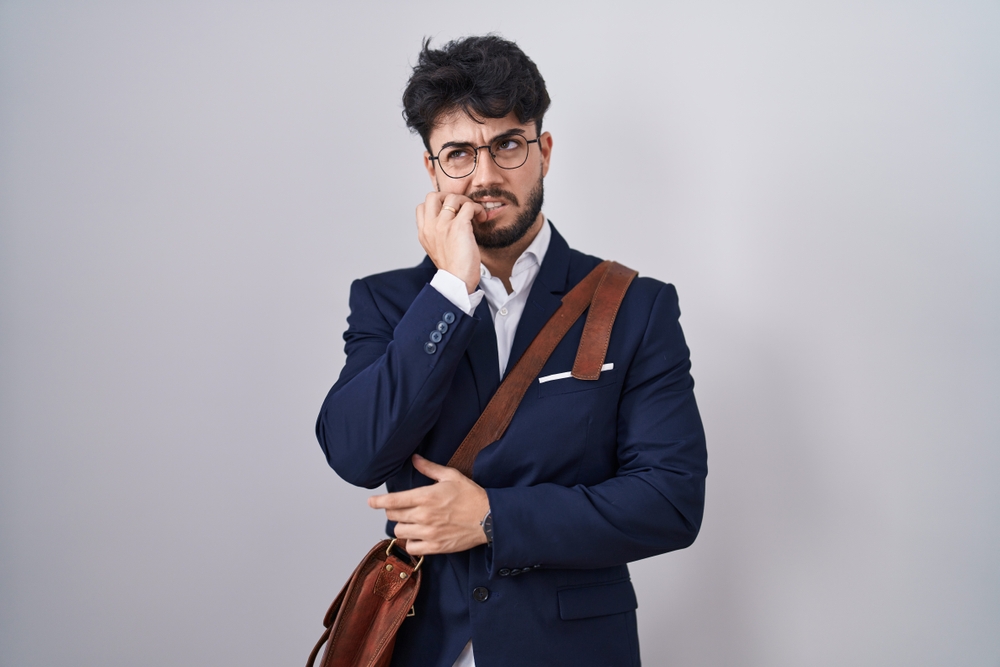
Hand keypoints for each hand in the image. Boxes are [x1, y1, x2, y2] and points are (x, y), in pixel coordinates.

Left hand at [368, 454, 489, 555]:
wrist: (489, 518)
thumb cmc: (471, 496)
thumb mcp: (451, 476)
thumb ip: (429, 468)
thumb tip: (414, 459)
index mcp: (426, 497)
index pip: (393, 500)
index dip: (378, 501)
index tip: (371, 502)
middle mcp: (424, 516)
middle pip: (394, 516)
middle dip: (394, 511)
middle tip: (401, 508)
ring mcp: (429, 533)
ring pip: (400, 532)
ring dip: (402, 526)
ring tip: (411, 522)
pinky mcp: (435, 546)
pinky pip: (411, 547)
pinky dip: (411, 542)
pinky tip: (418, 535)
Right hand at [416, 192, 485, 293]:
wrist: (457, 282)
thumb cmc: (452, 269)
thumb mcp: (436, 250)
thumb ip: (436, 234)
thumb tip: (447, 222)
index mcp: (424, 233)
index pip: (422, 207)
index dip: (437, 204)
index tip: (450, 211)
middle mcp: (430, 226)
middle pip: (433, 196)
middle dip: (449, 197)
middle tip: (460, 207)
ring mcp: (443, 225)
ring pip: (453, 197)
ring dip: (466, 202)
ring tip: (473, 213)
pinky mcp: (458, 226)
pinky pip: (469, 206)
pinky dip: (477, 209)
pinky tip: (481, 218)